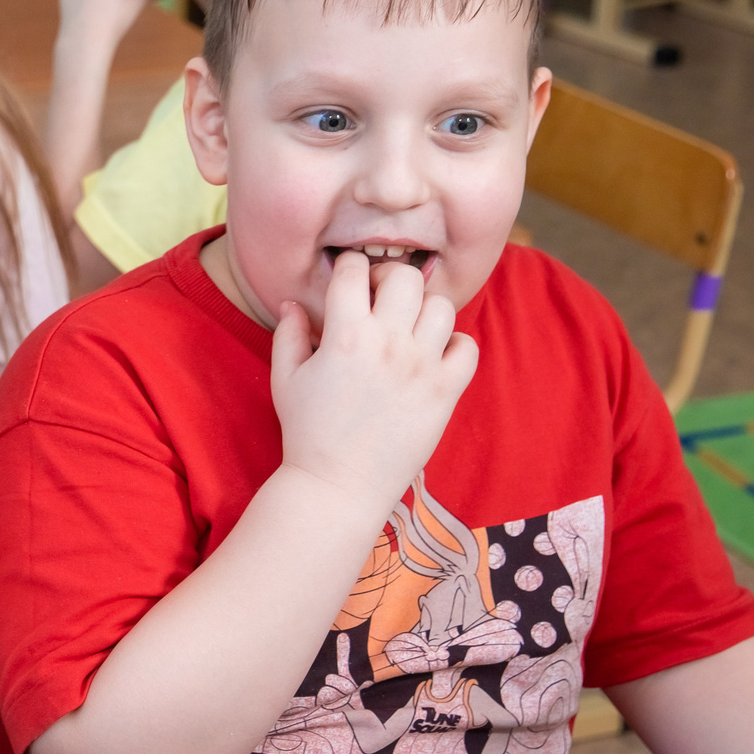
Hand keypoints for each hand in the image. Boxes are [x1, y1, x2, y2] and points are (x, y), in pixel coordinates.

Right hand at [270, 252, 477, 513]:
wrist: (340, 484)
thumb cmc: (308, 432)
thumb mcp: (285, 379)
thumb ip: (289, 334)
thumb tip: (292, 303)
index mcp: (345, 335)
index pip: (354, 270)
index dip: (349, 268)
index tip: (348, 282)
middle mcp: (388, 343)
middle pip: (405, 277)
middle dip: (389, 279)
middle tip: (380, 300)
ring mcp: (422, 366)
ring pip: (441, 306)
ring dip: (423, 309)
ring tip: (408, 327)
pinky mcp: (445, 390)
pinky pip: (467, 346)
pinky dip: (454, 344)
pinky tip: (431, 356)